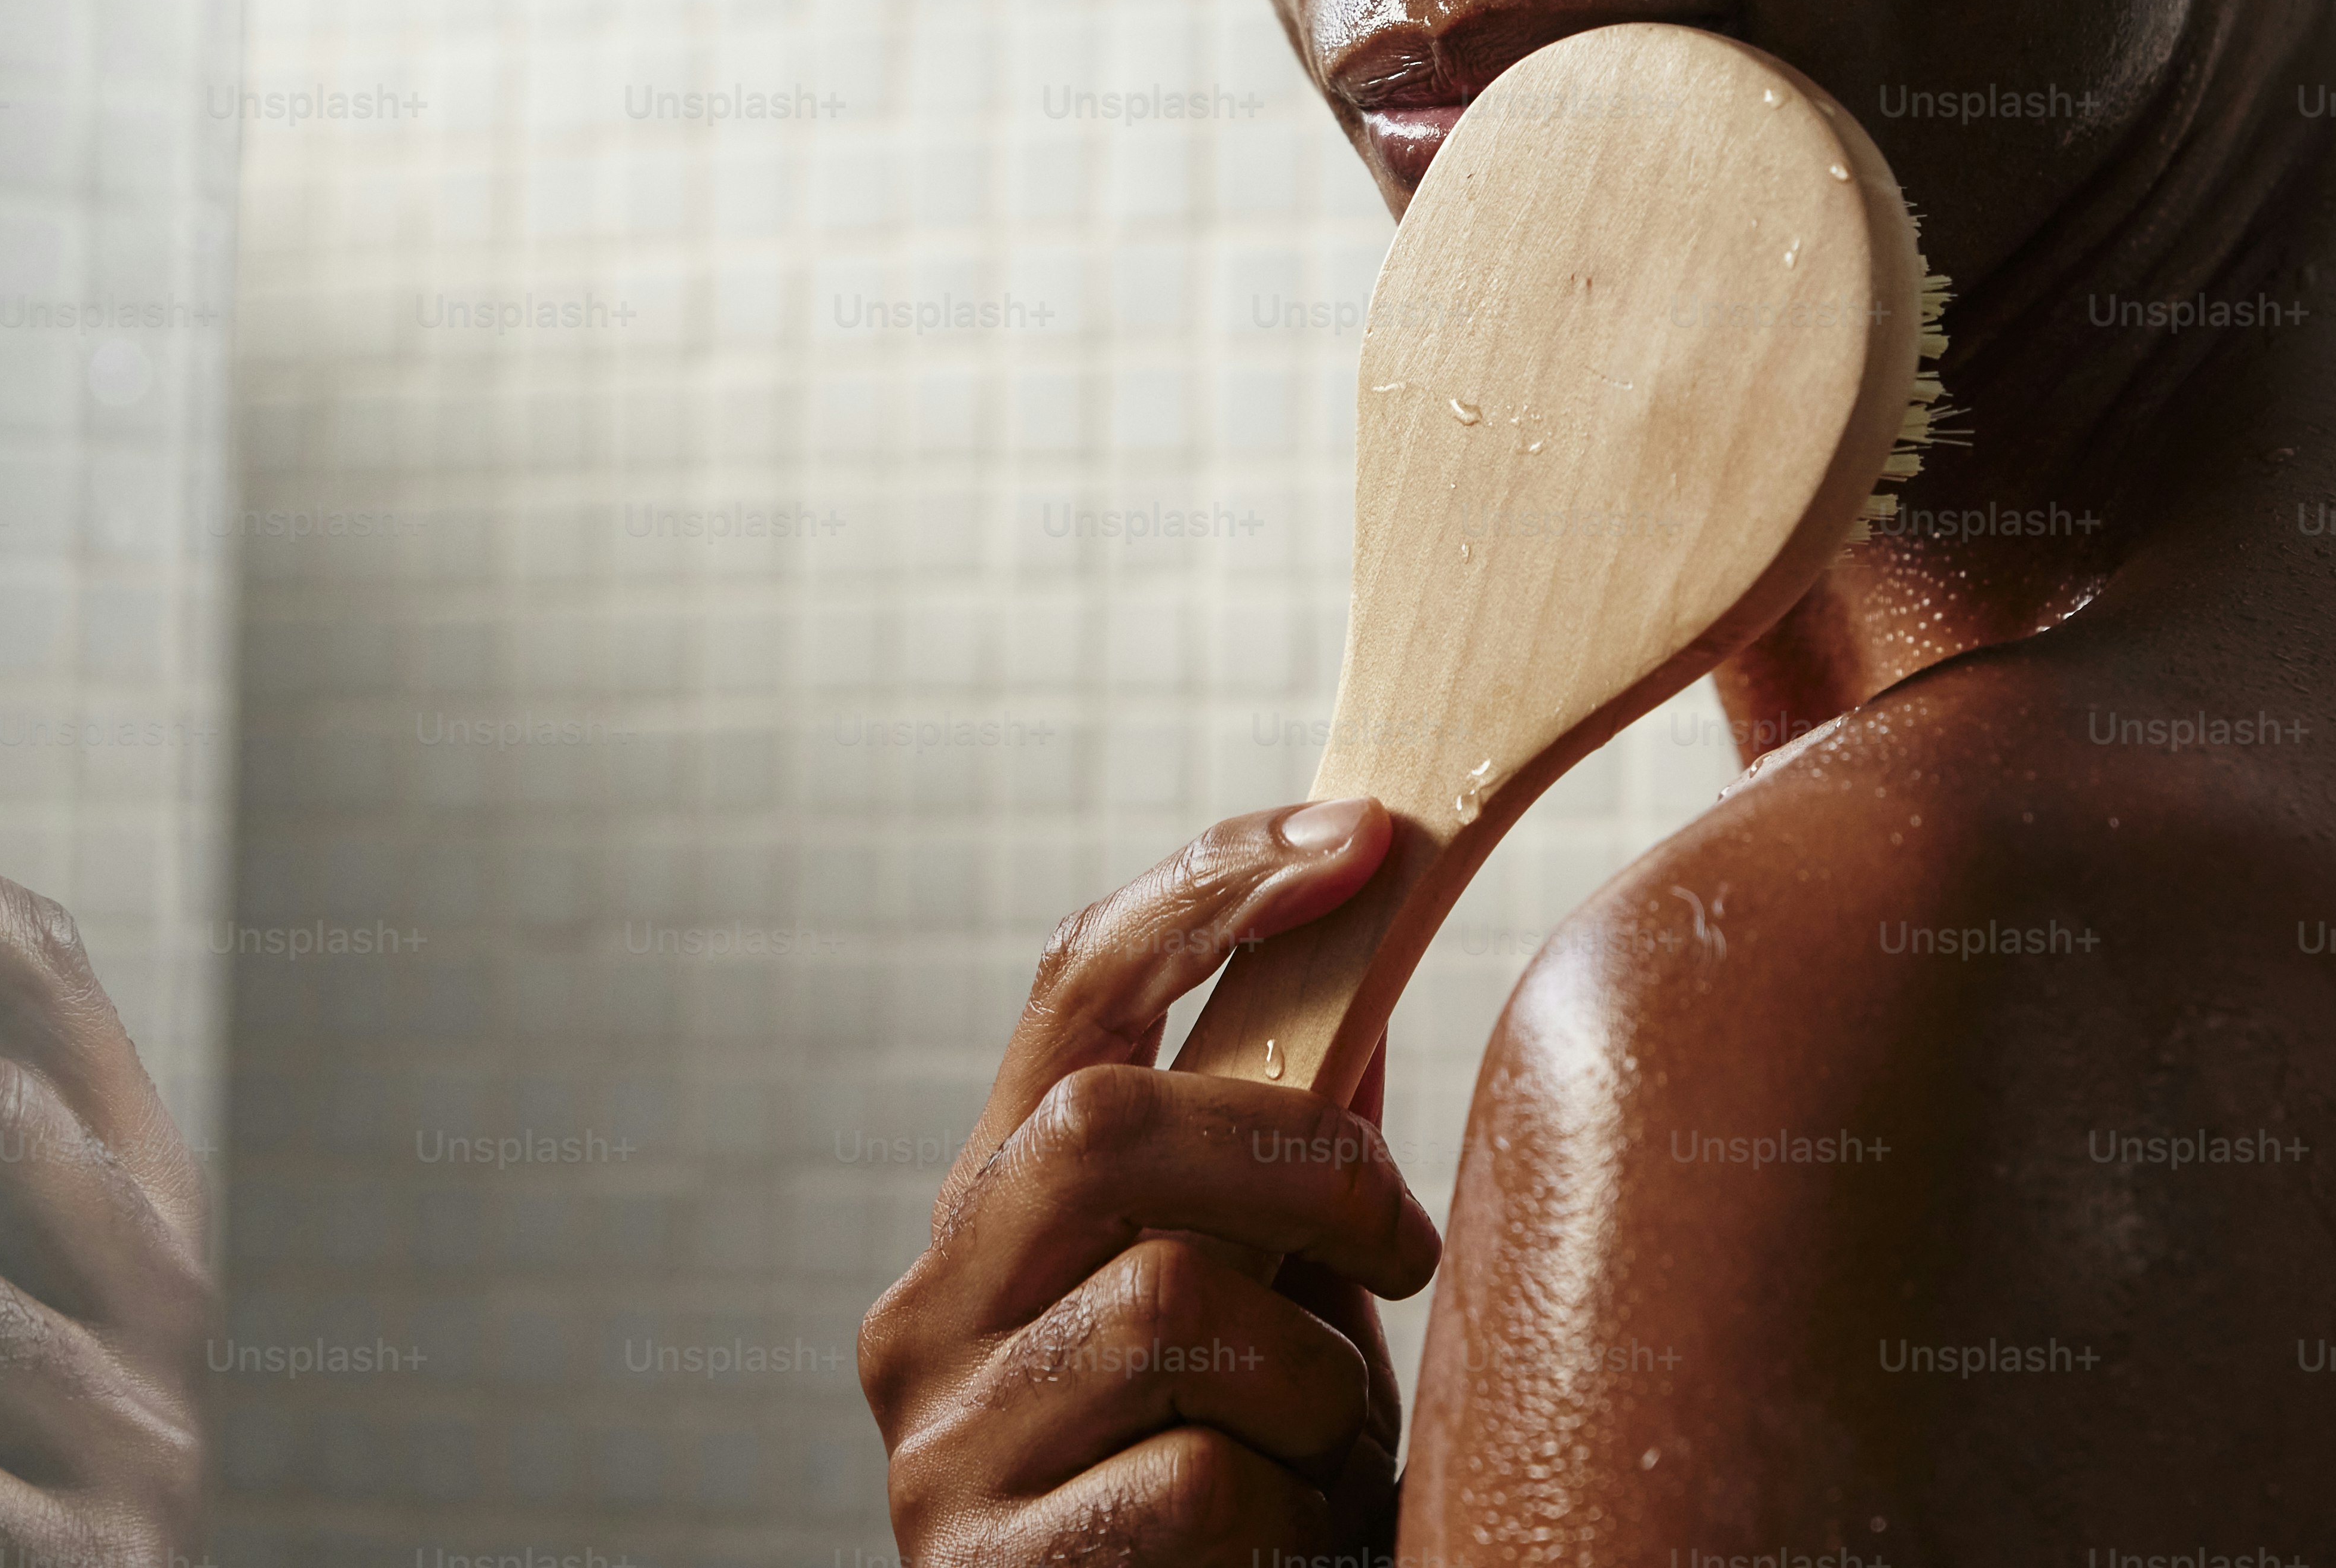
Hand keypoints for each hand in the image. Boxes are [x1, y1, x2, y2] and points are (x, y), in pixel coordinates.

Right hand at [860, 798, 1444, 1564]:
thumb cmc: (1236, 1487)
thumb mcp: (1264, 1303)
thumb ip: (1270, 1165)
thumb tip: (1359, 965)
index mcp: (992, 1212)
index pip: (1076, 988)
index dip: (1213, 890)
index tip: (1358, 839)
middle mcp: (930, 1310)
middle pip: (1105, 1125)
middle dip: (1297, 1162)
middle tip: (1404, 1246)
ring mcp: (943, 1446)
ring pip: (1169, 1305)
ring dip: (1314, 1386)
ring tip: (1329, 1460)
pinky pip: (1198, 1480)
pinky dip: (1290, 1517)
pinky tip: (1281, 1553)